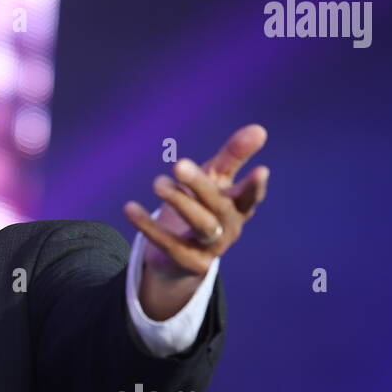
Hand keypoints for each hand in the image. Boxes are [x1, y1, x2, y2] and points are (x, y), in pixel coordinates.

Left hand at [124, 124, 268, 281]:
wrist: (179, 258)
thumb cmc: (202, 207)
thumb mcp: (215, 180)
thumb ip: (233, 156)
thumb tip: (259, 128)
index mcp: (238, 207)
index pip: (249, 196)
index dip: (255, 186)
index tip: (261, 170)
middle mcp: (229, 228)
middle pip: (219, 206)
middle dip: (201, 185)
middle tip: (179, 164)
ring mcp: (211, 248)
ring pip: (200, 225)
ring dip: (180, 202)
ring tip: (158, 183)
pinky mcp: (189, 263)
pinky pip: (169, 244)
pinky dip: (149, 227)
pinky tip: (130, 208)